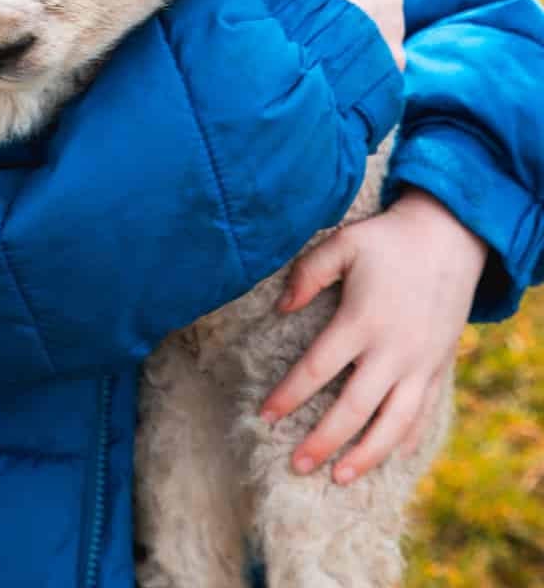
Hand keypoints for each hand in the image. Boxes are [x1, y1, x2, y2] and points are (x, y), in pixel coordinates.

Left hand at [260, 188, 487, 482]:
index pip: (316, 368)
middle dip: (322, 441)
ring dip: (365, 455)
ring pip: (392, 424)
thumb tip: (281, 307)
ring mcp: (420, 363)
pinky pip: (424, 413)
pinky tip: (388, 456)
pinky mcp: (440, 366)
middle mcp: (392, 350)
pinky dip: (406, 440)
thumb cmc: (388, 239)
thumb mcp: (344, 243)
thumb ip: (309, 273)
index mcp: (361, 321)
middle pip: (353, 409)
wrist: (450, 237)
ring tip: (339, 476)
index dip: (288, 395)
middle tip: (296, 465)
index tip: (264, 416)